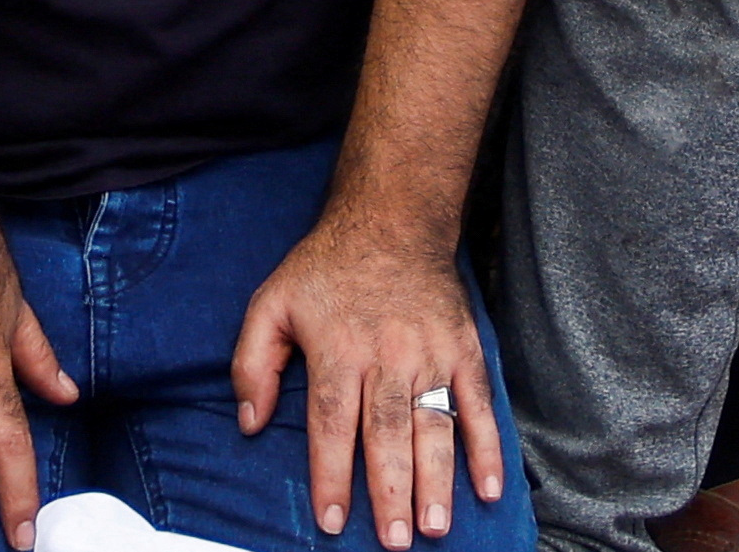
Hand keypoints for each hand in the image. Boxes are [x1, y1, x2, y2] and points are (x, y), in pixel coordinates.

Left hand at [229, 222, 504, 546]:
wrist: (393, 219)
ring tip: (435, 526)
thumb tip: (250, 422)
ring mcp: (431, 354)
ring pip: (434, 425)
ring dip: (437, 480)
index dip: (332, 475)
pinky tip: (488, 486)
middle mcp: (387, 356)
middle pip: (388, 433)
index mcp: (338, 350)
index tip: (333, 521)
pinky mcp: (463, 349)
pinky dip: (487, 446)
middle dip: (391, 492)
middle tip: (396, 540)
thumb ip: (252, 363)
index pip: (333, 424)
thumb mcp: (271, 303)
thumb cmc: (327, 268)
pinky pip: (478, 403)